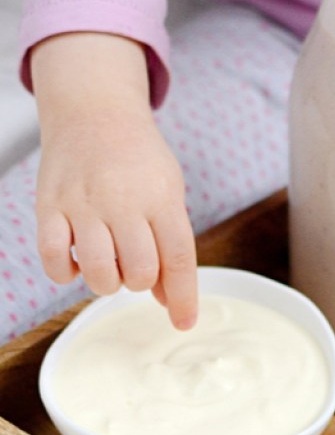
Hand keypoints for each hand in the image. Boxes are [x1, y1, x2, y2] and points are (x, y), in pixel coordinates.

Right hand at [31, 32, 197, 328]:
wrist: (94, 112)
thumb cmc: (139, 161)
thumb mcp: (168, 194)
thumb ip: (169, 244)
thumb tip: (167, 299)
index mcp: (162, 199)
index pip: (179, 258)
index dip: (184, 296)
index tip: (185, 323)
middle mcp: (124, 201)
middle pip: (139, 270)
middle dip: (140, 283)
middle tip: (134, 266)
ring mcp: (83, 203)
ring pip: (97, 271)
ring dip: (105, 283)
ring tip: (107, 265)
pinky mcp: (49, 204)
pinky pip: (52, 257)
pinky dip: (64, 273)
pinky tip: (74, 262)